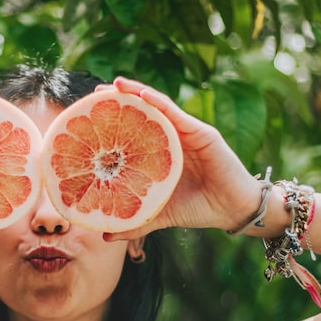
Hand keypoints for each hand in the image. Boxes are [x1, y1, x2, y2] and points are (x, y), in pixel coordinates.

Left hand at [101, 77, 263, 239]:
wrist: (233, 211)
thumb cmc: (200, 208)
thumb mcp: (160, 213)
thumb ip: (135, 222)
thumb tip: (105, 235)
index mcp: (161, 151)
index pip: (134, 129)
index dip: (113, 119)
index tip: (87, 114)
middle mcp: (173, 136)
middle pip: (143, 111)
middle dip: (120, 100)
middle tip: (95, 93)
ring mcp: (188, 132)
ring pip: (158, 105)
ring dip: (136, 92)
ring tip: (114, 85)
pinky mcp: (202, 133)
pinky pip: (177, 114)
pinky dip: (158, 102)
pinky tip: (142, 95)